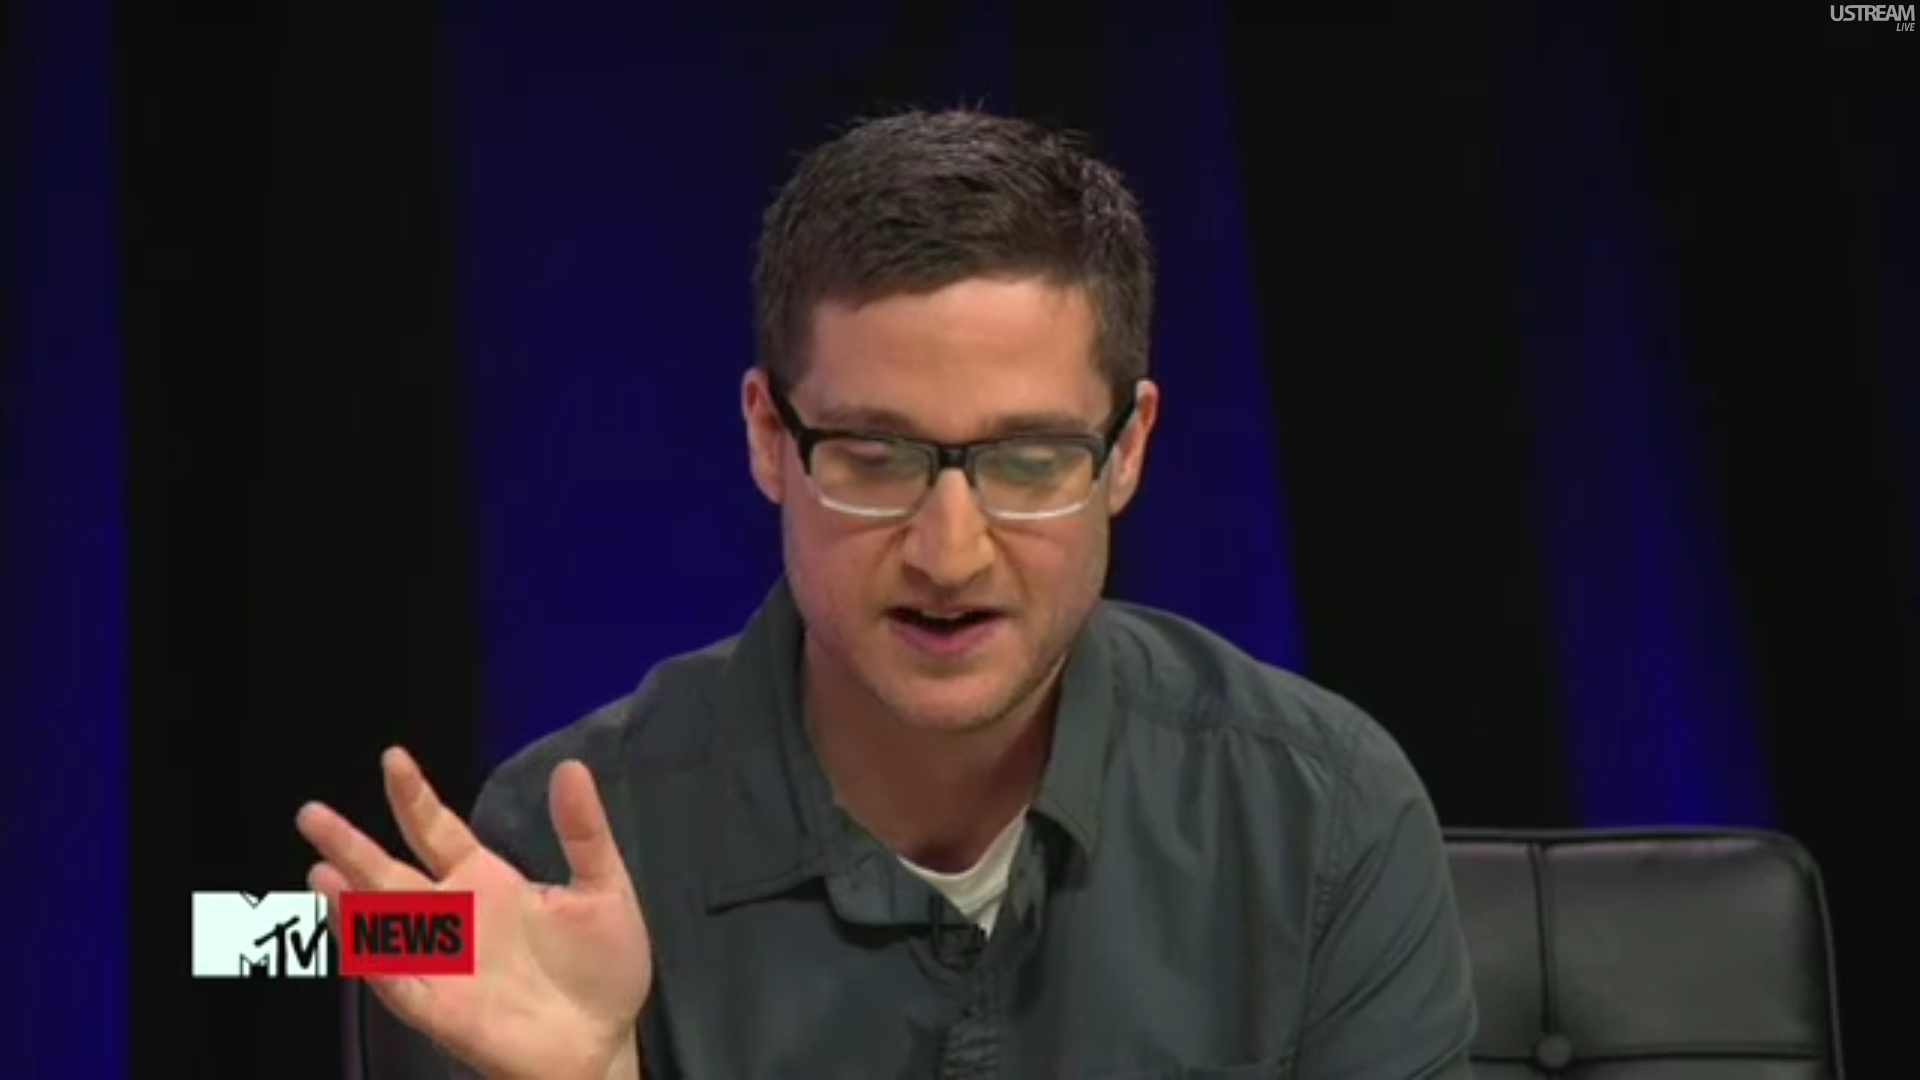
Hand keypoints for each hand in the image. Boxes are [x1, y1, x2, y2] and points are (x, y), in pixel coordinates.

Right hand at [296, 748, 651, 1079]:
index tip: (393, 758)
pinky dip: (373, 960)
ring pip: (382, 926)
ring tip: (320, 871)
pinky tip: (353, 933)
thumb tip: (569, 767)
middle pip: (391, 873)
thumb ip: (583, 831)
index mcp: (488, 881)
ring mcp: (442, 963)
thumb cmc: (603, 968)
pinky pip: (398, 982)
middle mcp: (453, 917)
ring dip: (350, 901)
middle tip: (312, 813)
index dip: (413, 798)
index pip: (437, 831)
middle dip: (351, 845)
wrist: (604, 1044)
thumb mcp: (604, 888)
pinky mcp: (441, 1009)